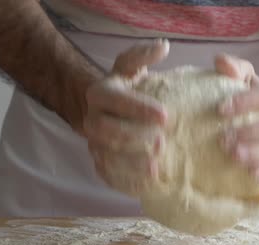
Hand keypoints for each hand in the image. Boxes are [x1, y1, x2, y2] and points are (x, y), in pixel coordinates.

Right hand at [83, 39, 169, 194]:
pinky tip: (148, 184)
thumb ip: (142, 56)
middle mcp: (92, 120)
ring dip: (130, 163)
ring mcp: (94, 144)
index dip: (138, 108)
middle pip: (106, 131)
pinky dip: (127, 182)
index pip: (114, 100)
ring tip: (156, 167)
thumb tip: (164, 46)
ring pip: (106, 157)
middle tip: (162, 142)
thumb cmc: (126, 88)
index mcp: (100, 94)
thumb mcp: (130, 67)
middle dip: (133, 137)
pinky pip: (109, 176)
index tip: (166, 116)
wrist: (106, 112)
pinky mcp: (100, 164)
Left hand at [215, 54, 258, 183]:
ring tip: (233, 154)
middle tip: (223, 138)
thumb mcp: (238, 80)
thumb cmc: (242, 101)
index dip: (245, 102)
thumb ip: (232, 68)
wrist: (251, 123)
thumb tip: (222, 63)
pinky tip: (249, 172)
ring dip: (256, 153)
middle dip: (251, 131)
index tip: (220, 110)